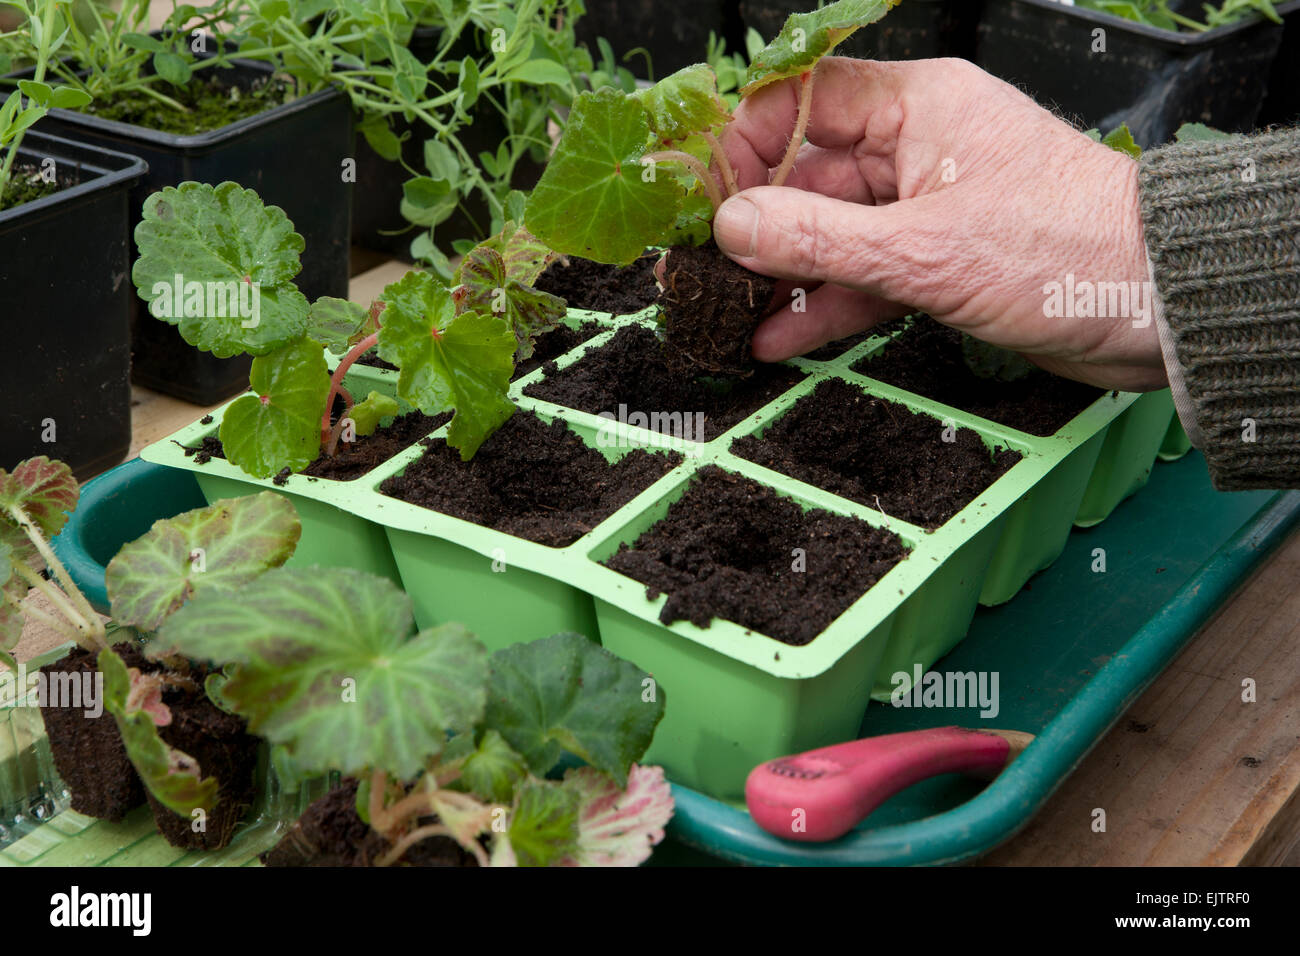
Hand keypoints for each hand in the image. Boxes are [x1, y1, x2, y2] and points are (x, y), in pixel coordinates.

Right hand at [715, 57, 1165, 390]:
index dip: (743, 145)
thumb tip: (733, 226)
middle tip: (700, 267)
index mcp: (919, 106)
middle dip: (754, 223)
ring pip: (832, 234)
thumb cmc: (1069, 251)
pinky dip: (825, 306)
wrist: (1157, 308)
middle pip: (807, 174)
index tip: (701, 197)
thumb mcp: (924, 250)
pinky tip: (778, 337)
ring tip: (726, 311)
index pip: (802, 102)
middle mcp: (918, 148)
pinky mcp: (940, 263)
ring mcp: (927, 208)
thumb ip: (819, 241)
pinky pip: (863, 277)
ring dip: (783, 275)